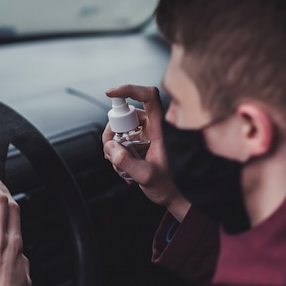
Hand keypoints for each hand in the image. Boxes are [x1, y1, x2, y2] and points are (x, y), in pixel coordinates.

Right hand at [103, 85, 190, 221]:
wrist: (175, 197)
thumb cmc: (169, 186)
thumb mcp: (146, 176)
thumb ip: (127, 162)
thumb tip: (111, 147)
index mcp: (161, 128)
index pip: (149, 97)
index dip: (130, 89)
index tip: (110, 93)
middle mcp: (154, 127)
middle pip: (128, 114)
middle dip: (113, 130)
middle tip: (109, 149)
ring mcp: (147, 135)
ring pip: (123, 128)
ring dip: (113, 144)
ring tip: (117, 164)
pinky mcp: (142, 144)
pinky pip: (124, 140)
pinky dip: (117, 151)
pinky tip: (122, 168)